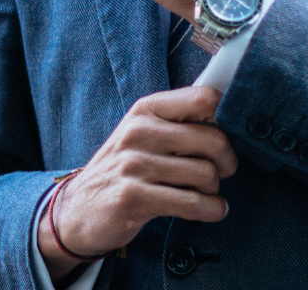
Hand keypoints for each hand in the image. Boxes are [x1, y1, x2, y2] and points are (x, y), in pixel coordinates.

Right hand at [37, 86, 235, 279]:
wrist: (78, 208)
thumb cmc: (122, 170)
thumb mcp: (143, 135)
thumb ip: (179, 123)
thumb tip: (229, 120)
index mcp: (146, 110)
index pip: (204, 98)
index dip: (226, 118)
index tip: (227, 136)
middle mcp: (139, 132)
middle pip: (213, 139)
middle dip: (228, 161)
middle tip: (223, 172)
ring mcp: (134, 165)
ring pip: (206, 174)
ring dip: (215, 190)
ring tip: (206, 194)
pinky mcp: (134, 197)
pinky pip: (192, 203)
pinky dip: (212, 210)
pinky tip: (211, 210)